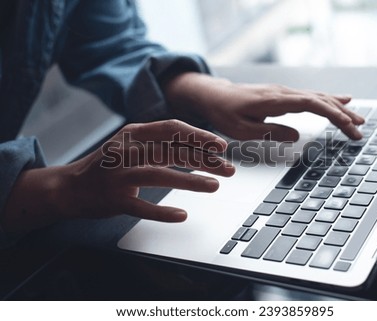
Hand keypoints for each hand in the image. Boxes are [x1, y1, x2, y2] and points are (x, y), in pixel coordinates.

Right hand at [1, 120, 234, 233]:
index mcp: (133, 133)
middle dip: (204, 160)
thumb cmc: (108, 165)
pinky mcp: (113, 199)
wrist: (70, 186)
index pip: (172, 129)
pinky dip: (163, 212)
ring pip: (159, 175)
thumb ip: (159, 142)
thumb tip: (199, 144)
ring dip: (190, 181)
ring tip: (214, 186)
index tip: (221, 146)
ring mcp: (118, 175)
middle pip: (171, 151)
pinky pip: (142, 206)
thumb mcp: (130, 143)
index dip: (199, 136)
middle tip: (228, 169)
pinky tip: (182, 214)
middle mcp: (125, 150)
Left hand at [165, 73, 364, 140]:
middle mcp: (282, 92)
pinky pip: (310, 96)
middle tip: (360, 129)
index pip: (311, 104)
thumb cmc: (224, 113)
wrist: (213, 96)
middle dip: (343, 114)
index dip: (333, 114)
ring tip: (358, 118)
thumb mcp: (242, 129)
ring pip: (318, 97)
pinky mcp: (283, 95)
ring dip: (339, 108)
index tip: (348, 126)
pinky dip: (328, 100)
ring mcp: (284, 92)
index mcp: (274, 100)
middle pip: (320, 100)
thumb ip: (269, 132)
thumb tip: (296, 135)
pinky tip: (341, 100)